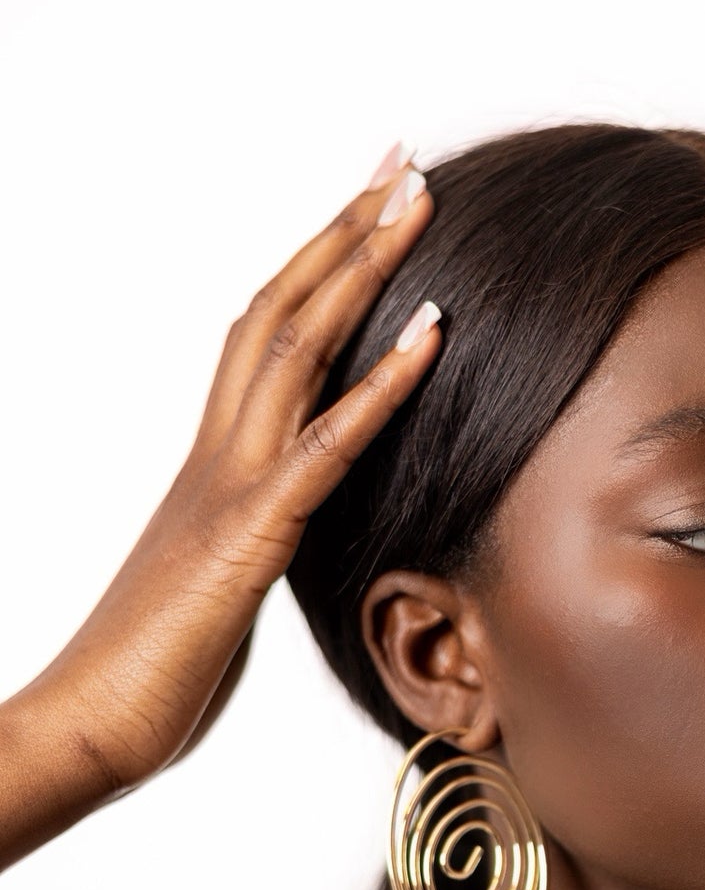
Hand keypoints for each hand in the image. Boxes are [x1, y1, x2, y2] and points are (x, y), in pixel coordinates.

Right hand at [22, 141, 440, 794]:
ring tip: (415, 202)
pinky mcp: (248, 535)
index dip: (318, 267)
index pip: (266, 338)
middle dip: (344, 231)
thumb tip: (297, 524)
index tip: (368, 209)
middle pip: (281, 311)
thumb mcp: (222, 586)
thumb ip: (259, 537)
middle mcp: (218, 453)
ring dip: (362, 269)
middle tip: (400, 163)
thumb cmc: (152, 673)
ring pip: (296, 346)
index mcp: (215, 464)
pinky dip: (380, 383)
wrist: (88, 725)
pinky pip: (324, 444)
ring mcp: (229, 485)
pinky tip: (431, 332)